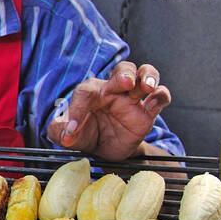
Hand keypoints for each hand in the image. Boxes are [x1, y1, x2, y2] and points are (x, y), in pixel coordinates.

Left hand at [46, 62, 171, 160]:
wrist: (105, 150)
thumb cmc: (86, 135)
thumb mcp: (68, 136)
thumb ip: (59, 132)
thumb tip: (65, 133)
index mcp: (91, 93)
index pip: (85, 92)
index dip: (77, 110)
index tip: (72, 132)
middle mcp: (113, 90)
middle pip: (123, 69)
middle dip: (125, 74)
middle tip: (125, 83)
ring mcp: (132, 99)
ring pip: (145, 74)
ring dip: (148, 76)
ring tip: (147, 86)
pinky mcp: (147, 112)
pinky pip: (160, 96)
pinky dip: (161, 96)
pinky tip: (154, 104)